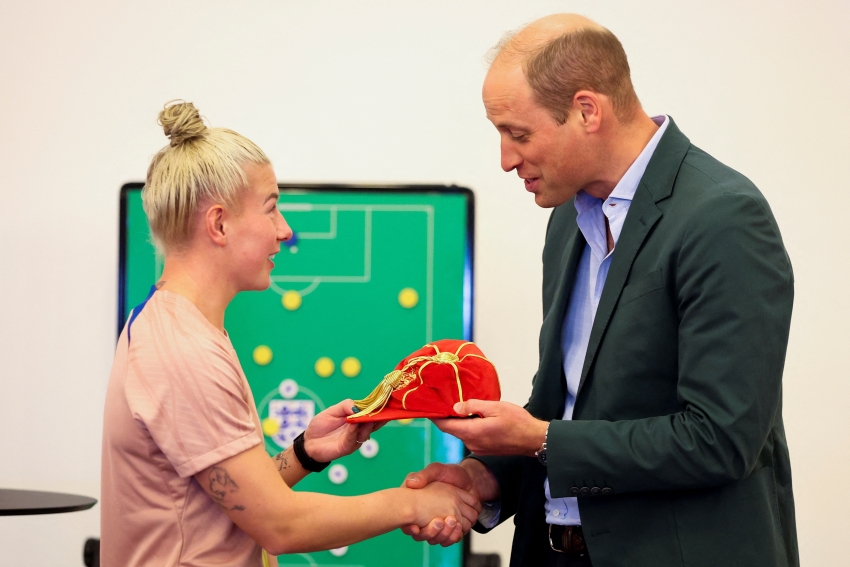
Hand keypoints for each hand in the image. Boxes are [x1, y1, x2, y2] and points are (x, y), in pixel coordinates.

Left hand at [303, 399, 380, 461]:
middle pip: (374, 423)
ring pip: (366, 431)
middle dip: (381, 416)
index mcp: (358, 419)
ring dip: (368, 422)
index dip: (381, 407)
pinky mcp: (347, 447)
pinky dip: (354, 431)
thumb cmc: (321, 425)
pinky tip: (354, 424)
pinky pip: (353, 438)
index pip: (372, 412)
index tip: (388, 400)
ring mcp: (355, 439)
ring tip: (368, 415)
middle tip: (386, 408)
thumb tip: (357, 406)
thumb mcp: (332, 411)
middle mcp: (359, 429)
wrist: (309, 442)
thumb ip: (345, 406)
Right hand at [401, 461, 495, 544]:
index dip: (409, 528)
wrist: (471, 480)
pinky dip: (454, 536)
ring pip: (437, 539)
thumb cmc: (451, 473)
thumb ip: (424, 475)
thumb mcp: (436, 470)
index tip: (415, 528)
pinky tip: (458, 525)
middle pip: (423, 535)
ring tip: (451, 520)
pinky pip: (451, 540)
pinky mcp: (453, 528)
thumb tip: (411, 484)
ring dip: (445, 534)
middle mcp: (427, 518)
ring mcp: (441, 524)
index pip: (407, 525)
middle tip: (439, 521)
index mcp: (418, 505)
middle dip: (431, 532)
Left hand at [432, 400, 547, 455]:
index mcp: (472, 432)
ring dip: (459, 421)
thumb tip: (455, 407)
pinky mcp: (485, 449)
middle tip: (443, 400)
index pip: (446, 426)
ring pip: (462, 432)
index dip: (435, 417)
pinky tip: (473, 416)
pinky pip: (470, 436)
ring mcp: (478, 448)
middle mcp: (472, 443)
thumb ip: (473, 406)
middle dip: (447, 416)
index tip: (428, 407)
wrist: (534, 440)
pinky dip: (468, 426)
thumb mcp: (495, 407)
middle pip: (453, 429)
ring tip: (459, 405)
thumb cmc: (517, 422)